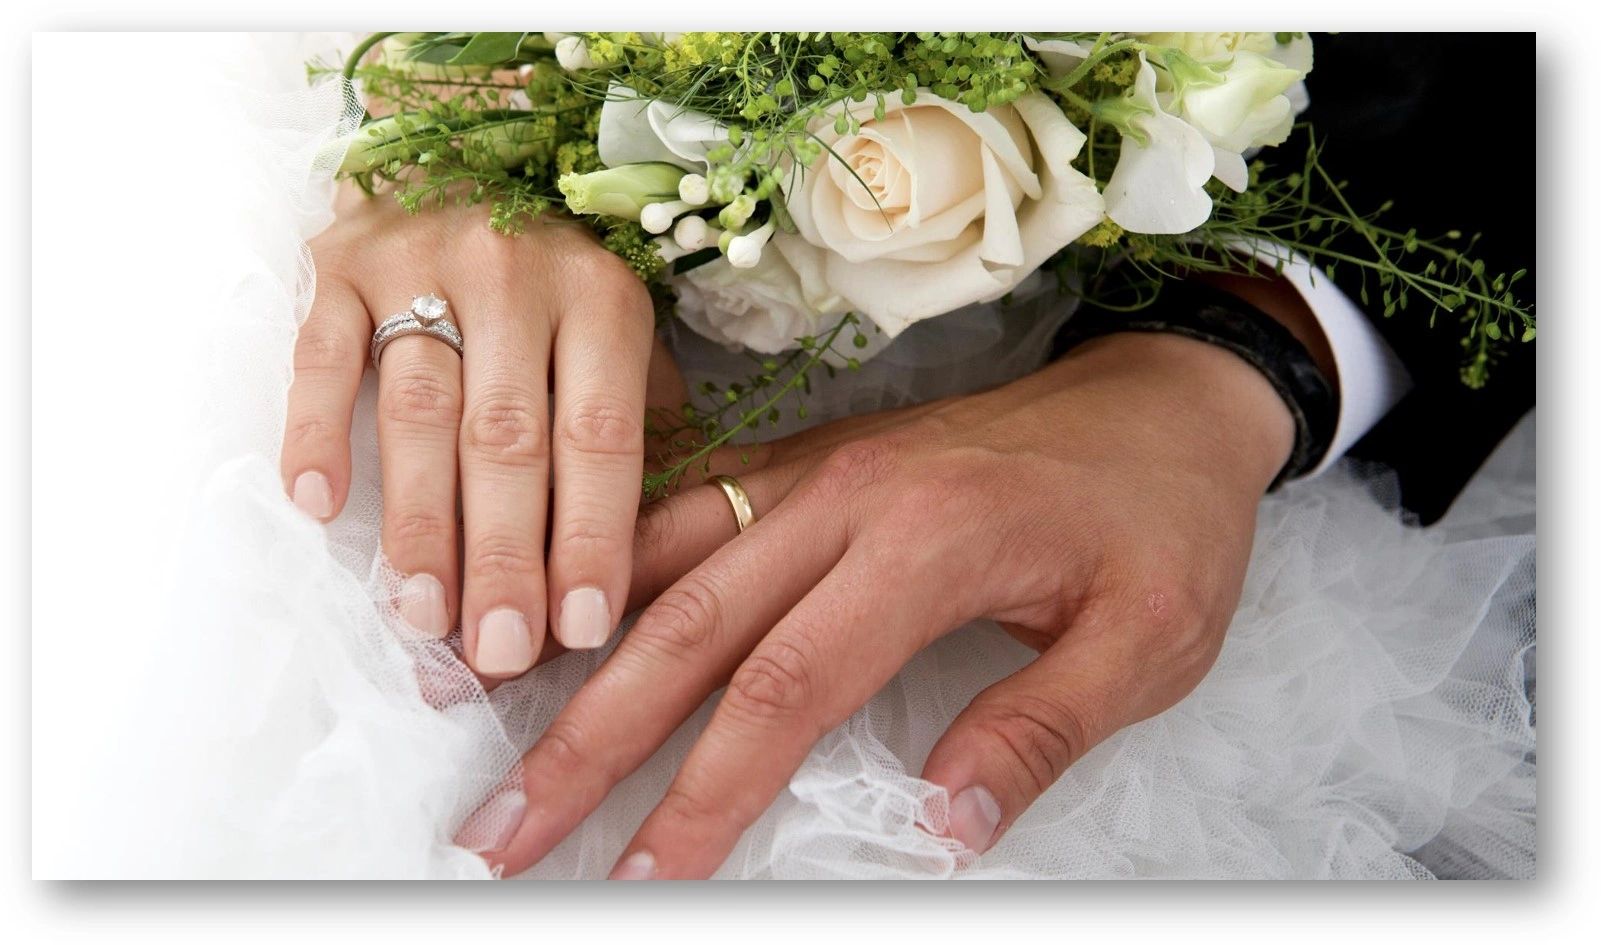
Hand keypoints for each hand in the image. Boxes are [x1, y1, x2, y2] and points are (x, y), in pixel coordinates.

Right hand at [280, 183, 659, 679]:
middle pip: (508, 436)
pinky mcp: (338, 264)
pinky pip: (321, 355)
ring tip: (423, 616)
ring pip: (419, 409)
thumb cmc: (553, 292)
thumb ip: (639, 438)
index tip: (583, 626)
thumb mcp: (618, 346)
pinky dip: (316, 430)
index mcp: (602, 298)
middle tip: (499, 651)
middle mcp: (515, 274)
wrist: (460, 162)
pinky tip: (318, 508)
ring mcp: (420, 262)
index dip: (592, 535)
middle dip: (506, 554)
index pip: (600, 435)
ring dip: (420, 522)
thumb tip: (651, 575)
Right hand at [475, 328, 1294, 876]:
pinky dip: (607, 565)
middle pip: (687, 628)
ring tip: (481, 721)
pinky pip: (684, 509)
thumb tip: (936, 829)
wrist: (1166, 398)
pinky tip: (550, 613)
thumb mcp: (1148, 642)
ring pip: (661, 559)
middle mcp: (848, 494)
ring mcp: (817, 468)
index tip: (644, 876)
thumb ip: (1038, 732)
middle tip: (502, 828)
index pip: (785, 688)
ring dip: (569, 646)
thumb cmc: (1164, 518)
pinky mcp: (808, 461)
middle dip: (587, 740)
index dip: (703, 794)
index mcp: (929, 540)